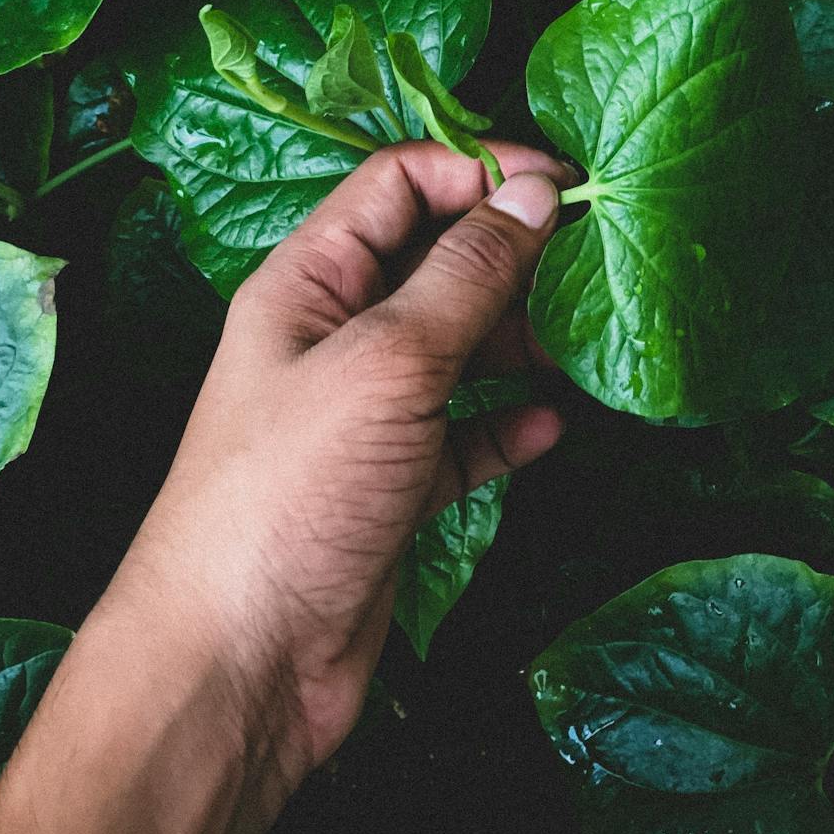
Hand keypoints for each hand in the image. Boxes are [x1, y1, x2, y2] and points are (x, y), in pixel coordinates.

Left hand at [92, 141, 569, 799]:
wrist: (236, 663)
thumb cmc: (292, 491)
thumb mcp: (386, 362)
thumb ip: (465, 276)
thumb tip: (534, 194)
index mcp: (308, 281)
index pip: (400, 184)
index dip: (480, 170)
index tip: (566, 186)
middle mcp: (334, 335)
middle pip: (436, 260)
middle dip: (514, 254)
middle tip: (597, 263)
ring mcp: (363, 415)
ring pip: (460, 348)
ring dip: (523, 341)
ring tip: (587, 345)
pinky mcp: (392, 489)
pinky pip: (465, 435)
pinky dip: (510, 425)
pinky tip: (555, 427)